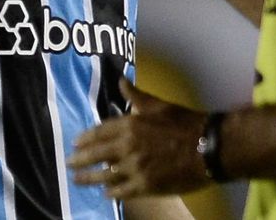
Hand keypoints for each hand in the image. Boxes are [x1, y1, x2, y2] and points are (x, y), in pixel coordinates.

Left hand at [68, 79, 209, 197]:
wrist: (208, 147)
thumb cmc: (185, 123)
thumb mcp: (158, 105)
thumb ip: (136, 96)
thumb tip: (121, 81)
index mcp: (130, 125)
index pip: (99, 132)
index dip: (85, 138)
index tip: (75, 142)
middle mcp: (127, 147)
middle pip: (96, 154)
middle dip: (80, 160)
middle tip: (68, 163)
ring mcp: (135, 168)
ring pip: (105, 175)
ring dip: (89, 178)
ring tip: (78, 181)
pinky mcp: (146, 185)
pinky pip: (122, 191)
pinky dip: (112, 193)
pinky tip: (106, 194)